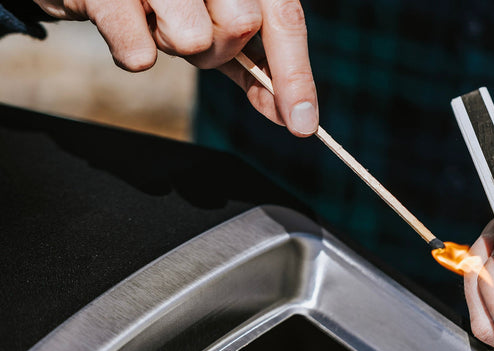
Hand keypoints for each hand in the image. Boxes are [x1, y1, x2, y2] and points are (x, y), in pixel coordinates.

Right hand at [33, 0, 317, 136]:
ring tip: (152, 16)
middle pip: (243, 26)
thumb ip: (259, 65)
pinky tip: (125, 25)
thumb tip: (296, 117)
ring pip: (194, 38)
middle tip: (188, 27)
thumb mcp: (218, 23)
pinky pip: (139, 52)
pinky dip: (133, 51)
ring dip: (173, 44)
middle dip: (219, 47)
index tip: (303, 126)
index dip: (296, 74)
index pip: (284, 17)